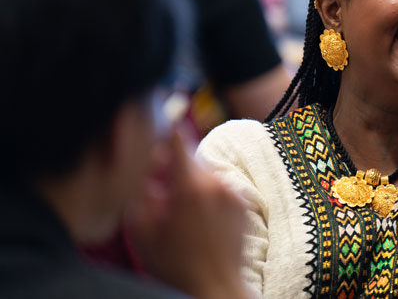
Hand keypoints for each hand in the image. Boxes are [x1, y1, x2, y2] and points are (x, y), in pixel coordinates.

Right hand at [127, 129, 248, 298]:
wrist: (215, 286)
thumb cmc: (176, 265)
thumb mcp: (143, 230)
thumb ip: (140, 191)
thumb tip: (146, 167)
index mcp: (190, 187)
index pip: (178, 139)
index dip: (165, 132)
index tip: (157, 128)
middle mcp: (216, 183)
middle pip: (191, 156)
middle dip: (174, 166)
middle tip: (160, 187)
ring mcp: (234, 192)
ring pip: (206, 172)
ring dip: (192, 181)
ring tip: (179, 209)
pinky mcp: (245, 202)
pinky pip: (220, 186)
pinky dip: (208, 193)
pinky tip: (198, 218)